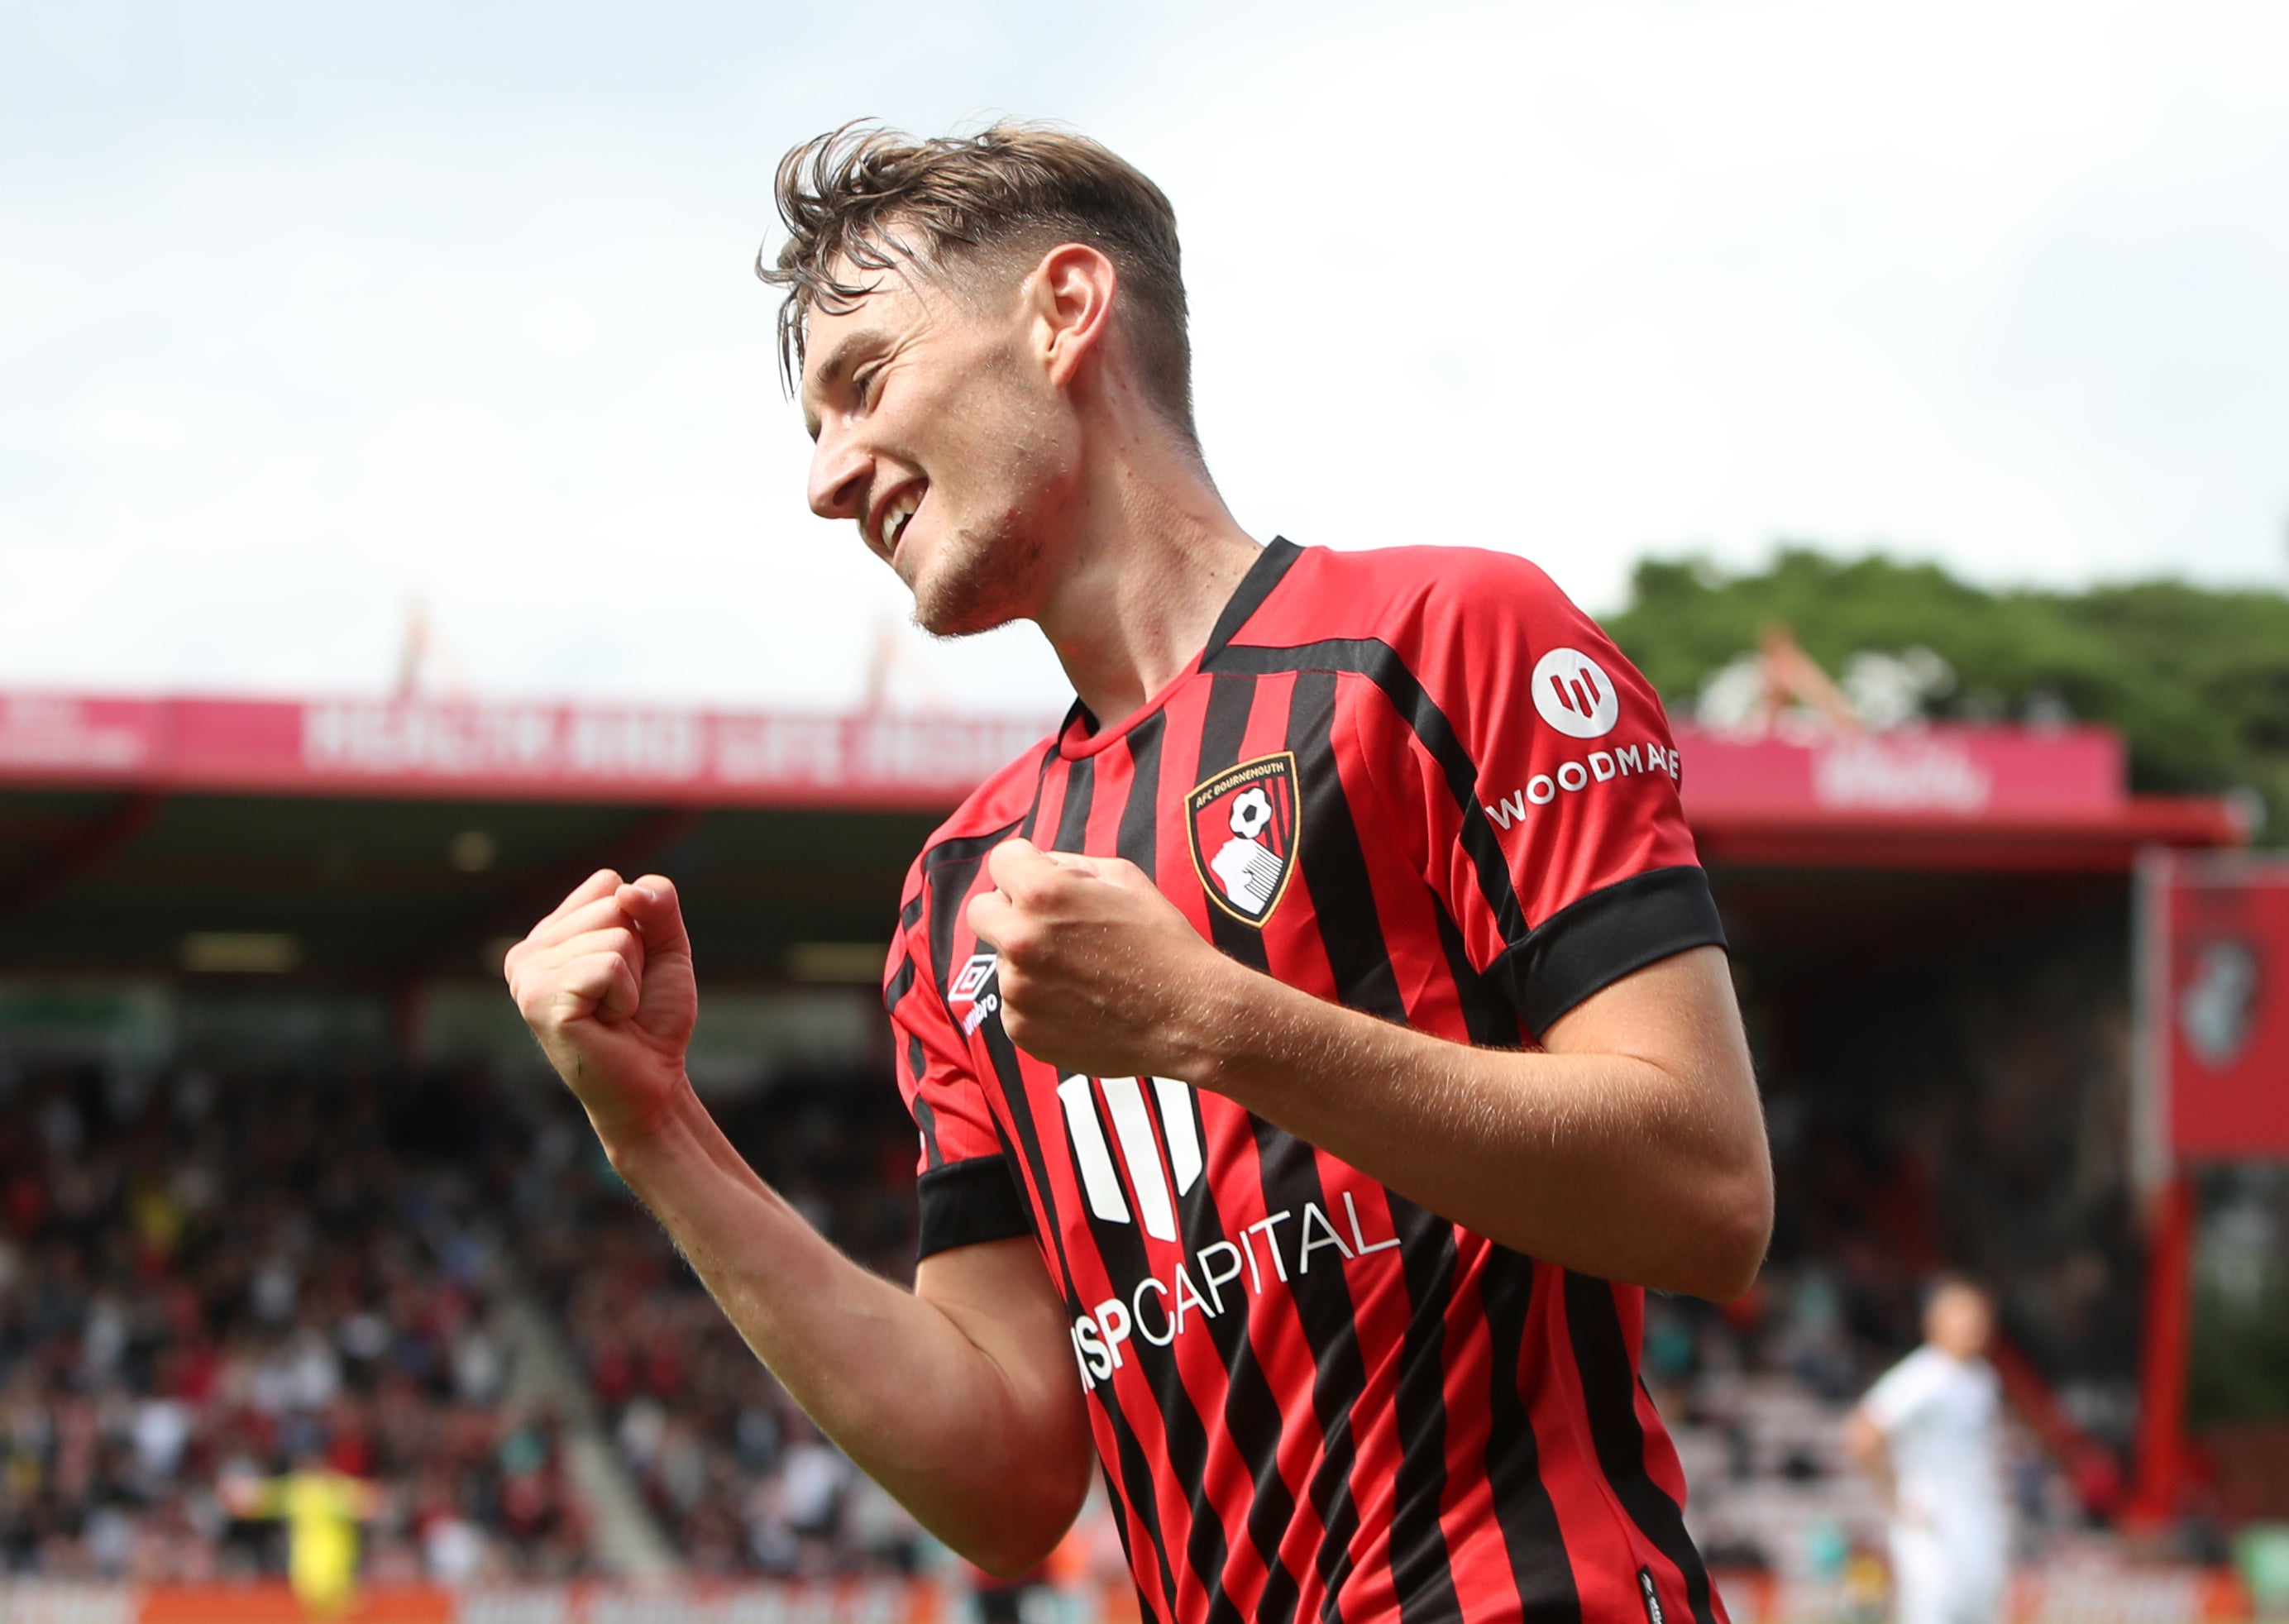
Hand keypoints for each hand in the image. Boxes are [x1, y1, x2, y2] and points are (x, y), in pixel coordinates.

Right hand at [505, 869, 697, 1144]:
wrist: (652, 1080)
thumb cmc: (652, 1016)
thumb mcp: (666, 948)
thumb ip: (658, 904)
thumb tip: (626, 891)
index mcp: (552, 932)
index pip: (608, 885)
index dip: (639, 926)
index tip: (628, 970)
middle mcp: (529, 950)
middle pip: (612, 905)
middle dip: (637, 953)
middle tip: (621, 996)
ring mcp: (526, 974)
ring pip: (614, 935)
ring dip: (632, 979)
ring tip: (612, 1011)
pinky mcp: (538, 999)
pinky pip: (608, 966)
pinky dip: (625, 995)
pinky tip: (607, 1021)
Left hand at [965, 839, 1234, 1079]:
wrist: (1188, 1016)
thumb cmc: (1163, 941)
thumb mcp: (1124, 878)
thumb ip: (1068, 865)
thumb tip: (1036, 865)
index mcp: (1043, 893)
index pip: (1000, 861)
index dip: (1024, 866)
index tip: (1040, 879)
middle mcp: (1020, 939)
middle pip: (981, 910)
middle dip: (1009, 911)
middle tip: (1049, 925)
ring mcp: (1017, 989)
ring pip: (1002, 961)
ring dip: (1029, 961)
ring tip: (1081, 973)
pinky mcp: (1021, 1029)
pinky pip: (1014, 1003)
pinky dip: (1037, 1001)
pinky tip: (1079, 1002)